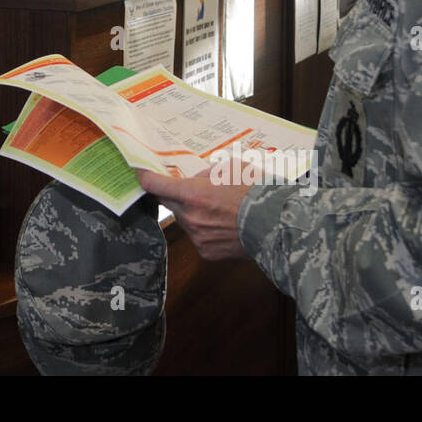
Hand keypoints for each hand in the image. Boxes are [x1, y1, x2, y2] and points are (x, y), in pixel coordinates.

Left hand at [137, 164, 251, 260]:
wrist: (280, 226)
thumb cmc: (259, 192)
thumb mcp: (233, 168)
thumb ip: (207, 173)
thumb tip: (196, 179)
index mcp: (193, 194)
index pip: (154, 185)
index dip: (145, 177)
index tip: (141, 173)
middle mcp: (190, 217)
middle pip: (167, 203)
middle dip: (174, 195)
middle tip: (189, 188)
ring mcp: (197, 237)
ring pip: (184, 220)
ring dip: (193, 213)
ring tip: (219, 208)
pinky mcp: (206, 253)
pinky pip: (198, 237)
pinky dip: (206, 230)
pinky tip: (225, 225)